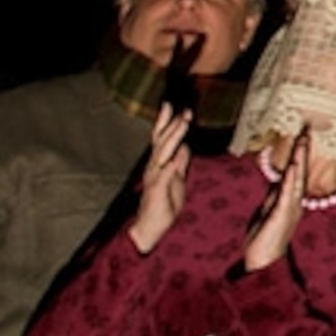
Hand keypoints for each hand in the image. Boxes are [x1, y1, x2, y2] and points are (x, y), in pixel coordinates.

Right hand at [128, 106, 192, 253]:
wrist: (149, 228)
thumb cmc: (164, 204)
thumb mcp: (177, 181)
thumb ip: (180, 164)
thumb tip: (185, 147)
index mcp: (160, 164)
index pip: (164, 140)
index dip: (170, 124)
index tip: (179, 108)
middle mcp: (155, 167)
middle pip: (163, 141)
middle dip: (174, 125)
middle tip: (185, 110)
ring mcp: (155, 178)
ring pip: (163, 153)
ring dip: (173, 136)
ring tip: (183, 122)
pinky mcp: (156, 190)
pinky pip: (164, 175)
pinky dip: (171, 165)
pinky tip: (177, 154)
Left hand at [243, 132, 308, 273]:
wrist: (262, 263)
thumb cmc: (263, 240)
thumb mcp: (267, 212)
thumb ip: (274, 196)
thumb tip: (278, 180)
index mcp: (289, 200)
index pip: (295, 172)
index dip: (299, 153)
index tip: (303, 134)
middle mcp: (294, 202)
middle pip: (300, 171)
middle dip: (303, 151)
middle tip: (307, 130)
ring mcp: (290, 209)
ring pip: (297, 180)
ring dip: (300, 161)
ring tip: (303, 142)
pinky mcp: (281, 216)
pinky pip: (287, 195)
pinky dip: (291, 181)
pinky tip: (293, 168)